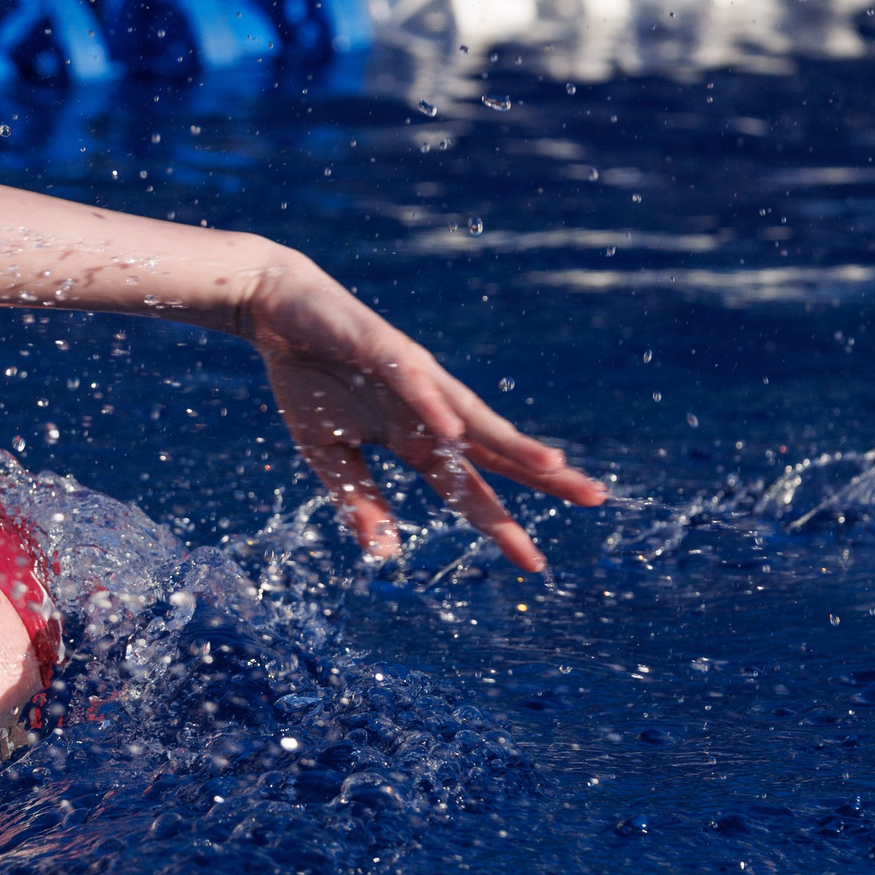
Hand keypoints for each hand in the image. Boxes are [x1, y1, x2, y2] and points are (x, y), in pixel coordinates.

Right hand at [240, 257, 604, 571]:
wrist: (278, 310)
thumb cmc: (308, 379)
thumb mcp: (327, 456)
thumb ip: (358, 500)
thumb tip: (384, 554)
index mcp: (417, 440)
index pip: (469, 489)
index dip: (501, 524)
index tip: (533, 563)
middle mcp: (431, 411)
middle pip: (495, 449)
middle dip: (544, 475)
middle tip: (596, 498)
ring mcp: (414, 380)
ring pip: (472, 415)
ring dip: (510, 440)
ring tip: (551, 465)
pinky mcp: (385, 351)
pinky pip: (414, 385)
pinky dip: (435, 408)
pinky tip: (455, 433)